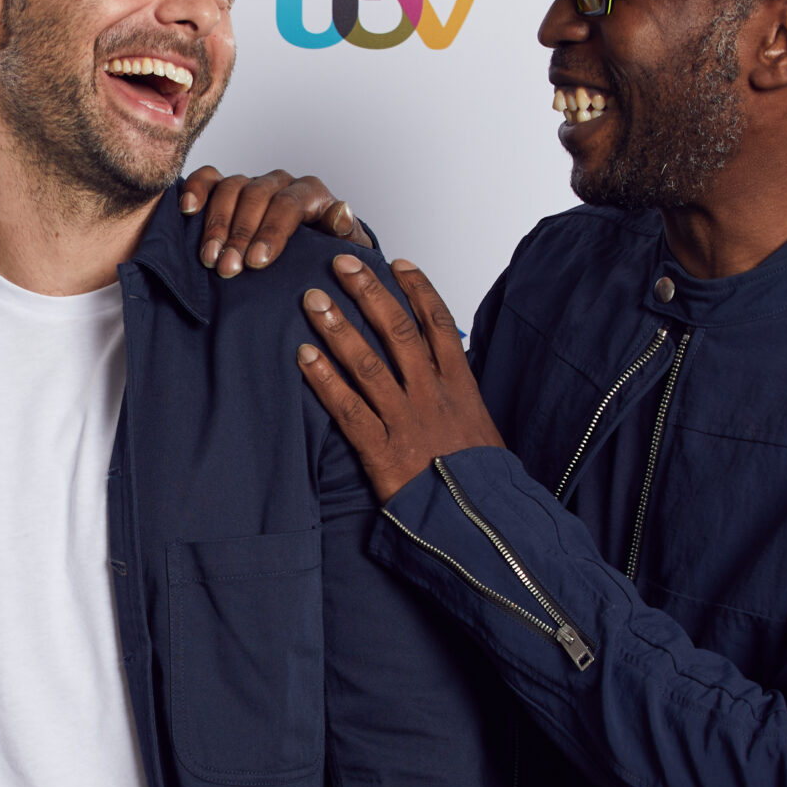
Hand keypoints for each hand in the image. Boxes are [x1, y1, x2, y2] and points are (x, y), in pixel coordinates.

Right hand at [179, 167, 371, 277]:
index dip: (271, 232)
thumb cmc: (326, 257)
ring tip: (209, 258)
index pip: (289, 204)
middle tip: (228, 268)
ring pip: (231, 188)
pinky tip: (188, 210)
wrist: (310, 259)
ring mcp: (252, 183)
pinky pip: (208, 178)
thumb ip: (346, 233)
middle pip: (256, 196)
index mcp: (311, 194)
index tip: (256, 262)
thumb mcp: (346, 250)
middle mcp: (281, 183)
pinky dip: (196, 189)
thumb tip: (341, 212)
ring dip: (216, 224)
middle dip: (240, 234)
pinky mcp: (227, 187)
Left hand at [296, 254, 505, 501]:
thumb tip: (440, 364)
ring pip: (369, 363)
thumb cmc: (478, 479)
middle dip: (369, 293)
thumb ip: (456, 392)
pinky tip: (304, 356)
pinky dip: (325, 380)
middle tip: (342, 265)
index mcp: (460, 386)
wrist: (482, 523)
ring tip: (313, 300)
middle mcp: (432, 396)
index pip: (439, 324)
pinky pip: (348, 408)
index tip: (397, 263)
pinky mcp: (382, 450)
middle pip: (399, 332)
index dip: (417, 289)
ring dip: (339, 328)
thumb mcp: (478, 426)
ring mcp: (406, 421)